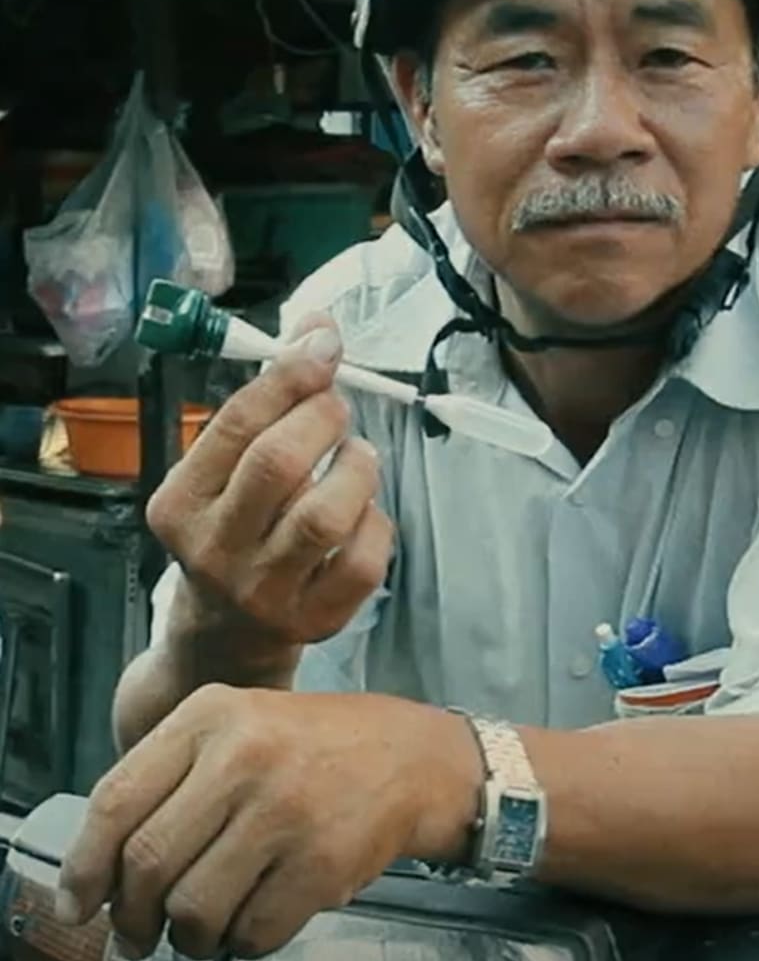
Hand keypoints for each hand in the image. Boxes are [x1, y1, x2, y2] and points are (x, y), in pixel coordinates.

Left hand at [57, 685, 481, 959]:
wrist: (415, 757)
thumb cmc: (319, 746)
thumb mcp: (242, 725)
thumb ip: (174, 777)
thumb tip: (98, 870)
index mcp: (213, 715)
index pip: (116, 802)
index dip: (83, 867)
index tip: (77, 904)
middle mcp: (245, 755)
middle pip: (146, 864)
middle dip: (133, 915)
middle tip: (141, 930)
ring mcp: (285, 809)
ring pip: (192, 909)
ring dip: (191, 935)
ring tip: (210, 921)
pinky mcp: (321, 860)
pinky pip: (251, 932)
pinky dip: (246, 939)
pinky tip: (262, 911)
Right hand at [146, 315, 393, 654]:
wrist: (226, 634)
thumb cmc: (235, 526)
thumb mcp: (227, 466)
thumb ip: (268, 398)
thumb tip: (318, 326)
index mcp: (180, 503)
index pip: (235, 426)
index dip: (288, 376)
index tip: (323, 345)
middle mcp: (214, 549)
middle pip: (277, 464)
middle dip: (322, 416)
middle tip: (337, 407)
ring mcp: (265, 590)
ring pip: (325, 516)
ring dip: (356, 468)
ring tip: (357, 457)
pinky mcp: (314, 619)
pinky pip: (362, 561)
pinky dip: (376, 522)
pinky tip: (364, 512)